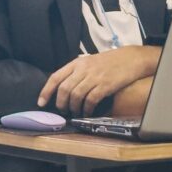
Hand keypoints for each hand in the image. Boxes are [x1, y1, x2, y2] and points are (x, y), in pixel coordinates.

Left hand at [38, 46, 159, 115]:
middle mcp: (83, 69)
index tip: (41, 103)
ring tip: (76, 112)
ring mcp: (94, 77)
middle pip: (64, 89)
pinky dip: (87, 108)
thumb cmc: (109, 62)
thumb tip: (63, 89)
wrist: (130, 59)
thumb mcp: (89, 62)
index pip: (56, 77)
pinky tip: (88, 111)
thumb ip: (77, 72)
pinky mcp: (105, 85)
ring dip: (74, 108)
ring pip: (76, 96)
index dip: (46, 91)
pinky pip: (91, 100)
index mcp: (77, 63)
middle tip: (63, 110)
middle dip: (61, 103)